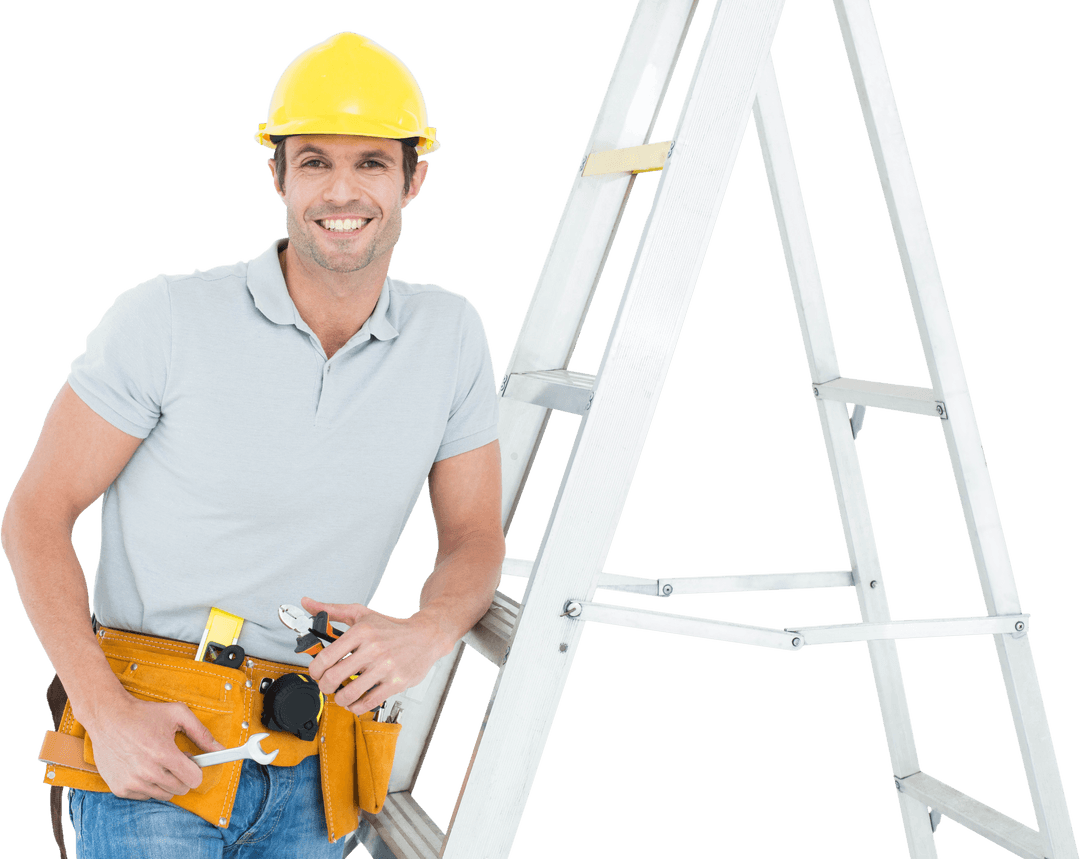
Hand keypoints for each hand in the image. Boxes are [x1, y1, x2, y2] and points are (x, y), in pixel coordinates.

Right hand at [82, 690, 225, 800]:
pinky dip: (148, 785)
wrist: (108, 717)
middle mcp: (147, 772)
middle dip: (182, 775)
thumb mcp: (178, 714)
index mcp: (163, 754)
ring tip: (158, 762)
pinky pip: (145, 796)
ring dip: (166, 781)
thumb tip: (220, 749)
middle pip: (180, 789)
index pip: (193, 780)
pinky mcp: (120, 789)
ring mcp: (132, 782)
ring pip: (164, 795)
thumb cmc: (144, 714)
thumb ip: (201, 732)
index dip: (196, 770)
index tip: (192, 762)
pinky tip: (143, 767)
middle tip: (173, 759)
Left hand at [300, 596, 444, 714]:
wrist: (426, 636)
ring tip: (342, 695)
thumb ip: (332, 610)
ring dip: (339, 699)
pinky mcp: (396, 682)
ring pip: (349, 694)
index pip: (326, 657)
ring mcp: (386, 666)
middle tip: (327, 686)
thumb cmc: (391, 628)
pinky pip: (368, 703)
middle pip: (334, 678)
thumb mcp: (361, 614)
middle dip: (324, 686)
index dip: (314, 670)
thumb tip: (307, 603)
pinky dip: (356, 706)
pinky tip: (356, 701)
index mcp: (362, 631)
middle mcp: (374, 648)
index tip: (316, 673)